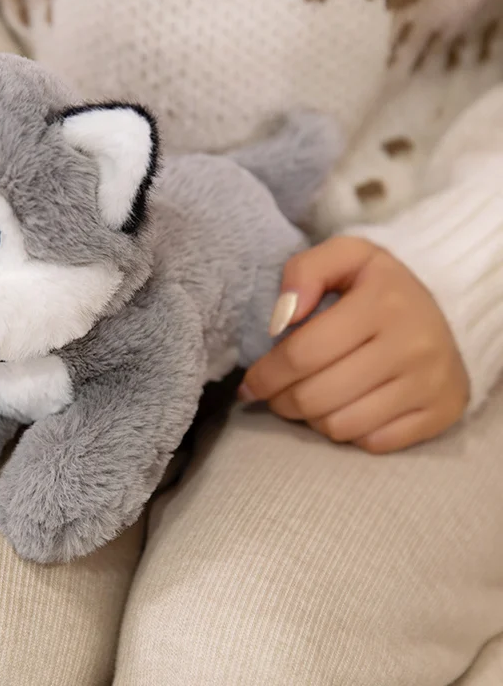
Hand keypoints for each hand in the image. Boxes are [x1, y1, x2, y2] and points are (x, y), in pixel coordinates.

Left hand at [239, 237, 469, 452]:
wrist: (451, 309)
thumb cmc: (381, 286)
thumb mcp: (345, 255)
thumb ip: (305, 272)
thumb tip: (281, 320)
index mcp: (382, 303)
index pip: (302, 354)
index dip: (266, 375)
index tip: (248, 384)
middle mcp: (411, 346)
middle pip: (316, 397)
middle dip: (280, 401)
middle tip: (272, 395)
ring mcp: (430, 384)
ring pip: (339, 427)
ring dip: (310, 419)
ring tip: (306, 399)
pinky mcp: (441, 413)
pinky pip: (372, 444)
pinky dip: (348, 432)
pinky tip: (342, 409)